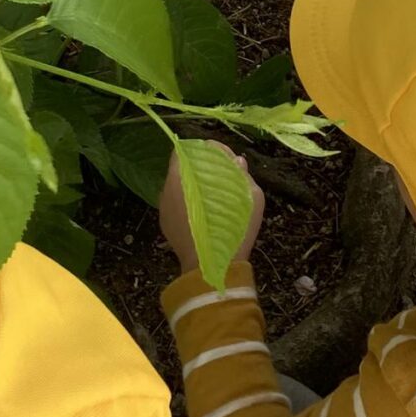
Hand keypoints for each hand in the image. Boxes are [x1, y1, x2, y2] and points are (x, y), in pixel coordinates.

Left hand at [158, 146, 264, 275]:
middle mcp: (170, 185)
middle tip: (223, 178)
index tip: (226, 160)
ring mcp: (164, 204)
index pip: (190, 148)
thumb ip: (242, 176)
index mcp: (186, 174)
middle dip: (203, 167)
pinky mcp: (164, 221)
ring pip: (180, 184)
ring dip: (196, 185)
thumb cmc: (233, 230)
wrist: (211, 268)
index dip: (209, 150)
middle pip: (185, 165)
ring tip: (215, 197)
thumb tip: (236, 162)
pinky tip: (204, 214)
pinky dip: (189, 202)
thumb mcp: (251, 199)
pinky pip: (176, 202)